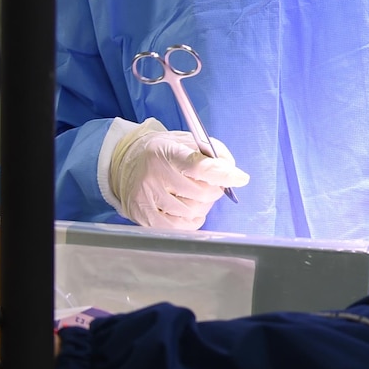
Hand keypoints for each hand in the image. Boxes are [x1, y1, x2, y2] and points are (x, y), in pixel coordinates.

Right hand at [104, 117, 248, 230]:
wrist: (127, 161)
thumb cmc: (165, 151)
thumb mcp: (188, 141)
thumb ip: (214, 152)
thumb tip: (231, 172)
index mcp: (165, 152)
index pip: (198, 166)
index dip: (223, 174)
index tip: (240, 178)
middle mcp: (153, 176)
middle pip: (201, 193)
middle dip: (214, 190)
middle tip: (210, 184)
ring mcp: (146, 198)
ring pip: (193, 211)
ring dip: (203, 205)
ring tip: (194, 195)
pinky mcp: (142, 216)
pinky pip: (179, 227)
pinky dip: (192, 220)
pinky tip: (189, 210)